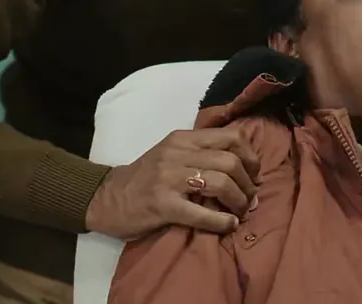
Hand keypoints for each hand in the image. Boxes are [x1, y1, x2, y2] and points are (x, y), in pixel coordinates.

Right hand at [85, 128, 259, 239]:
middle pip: (230, 161)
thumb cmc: (144, 177)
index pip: (231, 137)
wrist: (107, 198)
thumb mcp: (171, 153)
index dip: (250, 157)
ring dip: (239, 201)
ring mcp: (169, 179)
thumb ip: (200, 152)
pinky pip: (201, 213)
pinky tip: (228, 225)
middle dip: (248, 183)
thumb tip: (242, 165)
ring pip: (221, 182)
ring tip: (240, 212)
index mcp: (183, 139)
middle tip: (250, 199)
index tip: (254, 174)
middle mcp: (177, 154)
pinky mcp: (163, 206)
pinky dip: (222, 221)